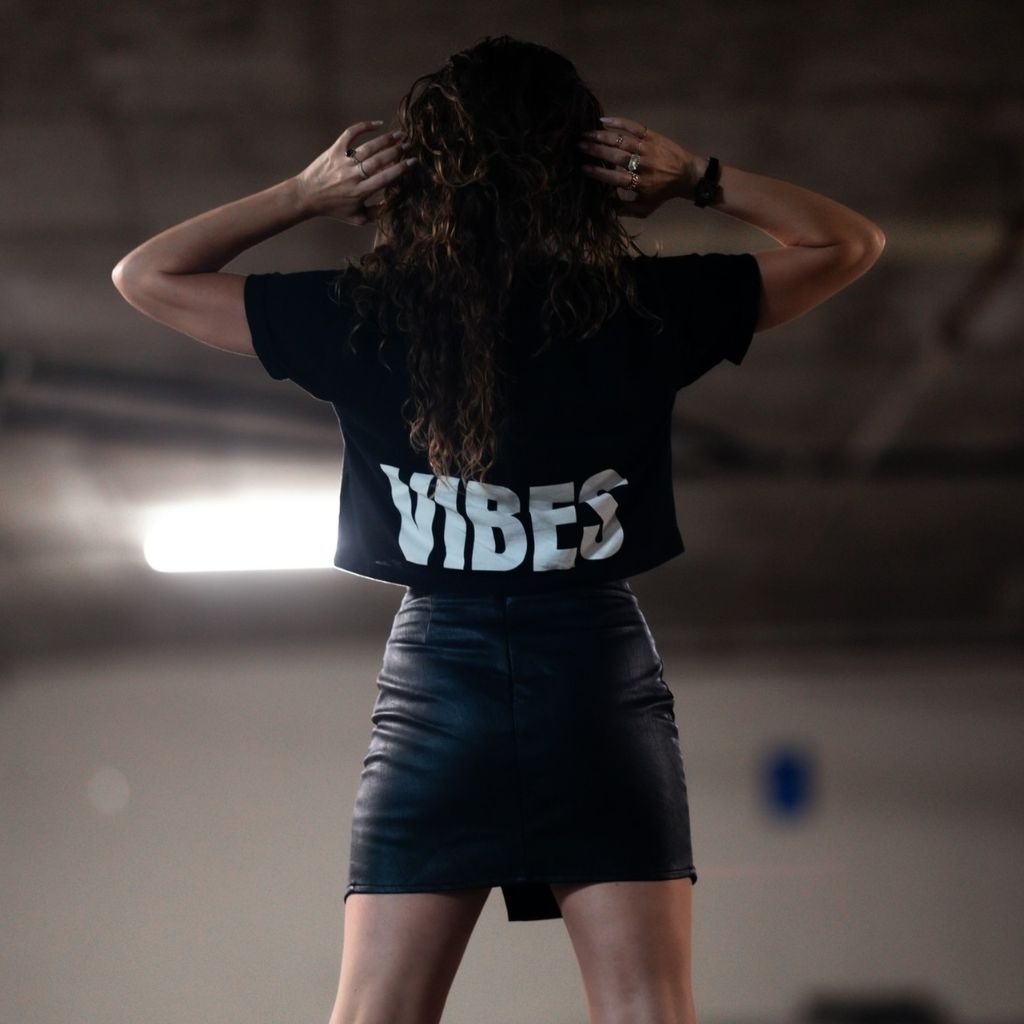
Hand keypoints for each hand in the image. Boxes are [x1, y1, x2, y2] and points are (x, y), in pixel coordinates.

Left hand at [294, 120, 414, 224]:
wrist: (306, 196)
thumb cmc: (333, 209)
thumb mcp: (357, 218)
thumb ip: (376, 214)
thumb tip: (392, 204)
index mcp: (360, 192)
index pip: (385, 178)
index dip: (400, 169)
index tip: (412, 162)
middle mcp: (353, 176)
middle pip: (379, 160)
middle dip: (396, 151)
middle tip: (408, 145)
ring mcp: (343, 161)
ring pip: (368, 147)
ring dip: (385, 139)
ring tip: (399, 134)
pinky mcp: (334, 150)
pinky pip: (350, 134)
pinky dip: (363, 127)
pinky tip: (377, 124)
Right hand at [578, 116, 699, 218]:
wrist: (687, 175)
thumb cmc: (663, 193)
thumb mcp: (646, 209)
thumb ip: (626, 210)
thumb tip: (605, 207)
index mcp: (641, 184)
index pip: (617, 178)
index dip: (600, 173)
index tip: (584, 168)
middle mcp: (644, 165)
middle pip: (617, 156)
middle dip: (597, 150)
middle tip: (579, 146)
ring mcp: (648, 148)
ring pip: (622, 140)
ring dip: (602, 136)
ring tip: (586, 133)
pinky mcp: (652, 136)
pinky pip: (634, 127)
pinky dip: (618, 122)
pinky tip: (603, 121)